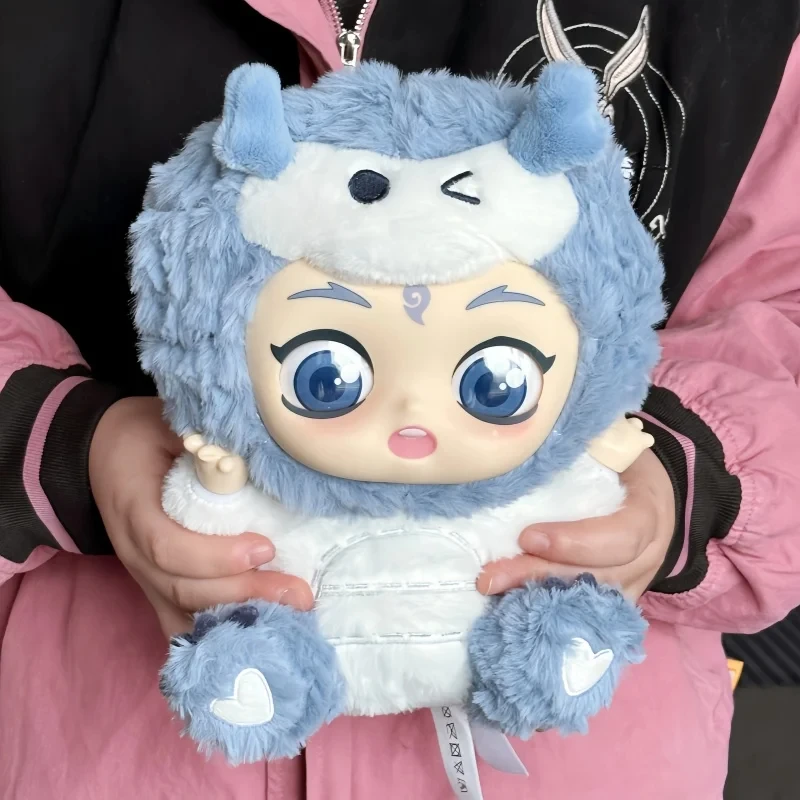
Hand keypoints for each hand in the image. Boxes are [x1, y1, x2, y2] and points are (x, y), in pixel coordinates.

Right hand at [89, 397, 312, 637]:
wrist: (103, 452)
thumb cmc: (143, 436)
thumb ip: (207, 439)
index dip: (215, 556)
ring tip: (292, 613)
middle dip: (244, 593)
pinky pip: (183, 620)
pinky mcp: (158, 587)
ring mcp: (145, 576)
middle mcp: (135, 553)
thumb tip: (264, 443)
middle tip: (298, 592)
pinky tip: (260, 635)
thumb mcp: (169, 423)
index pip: (167, 547)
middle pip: (184, 588)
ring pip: (186, 612)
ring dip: (240, 616)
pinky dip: (219, 631)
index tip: (265, 547)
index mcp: (135, 509)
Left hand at [477, 448, 675, 601]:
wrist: (659, 495)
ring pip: (586, 602)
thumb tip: (532, 431)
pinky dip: (545, 613)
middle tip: (490, 576)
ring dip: (534, 599)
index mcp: (649, 513)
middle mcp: (646, 558)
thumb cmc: (627, 465)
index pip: (621, 536)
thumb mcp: (616, 446)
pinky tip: (506, 611)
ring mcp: (632, 585)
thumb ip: (582, 443)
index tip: (528, 535)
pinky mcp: (613, 602)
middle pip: (594, 578)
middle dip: (539, 576)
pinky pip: (583, 614)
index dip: (576, 541)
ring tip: (491, 593)